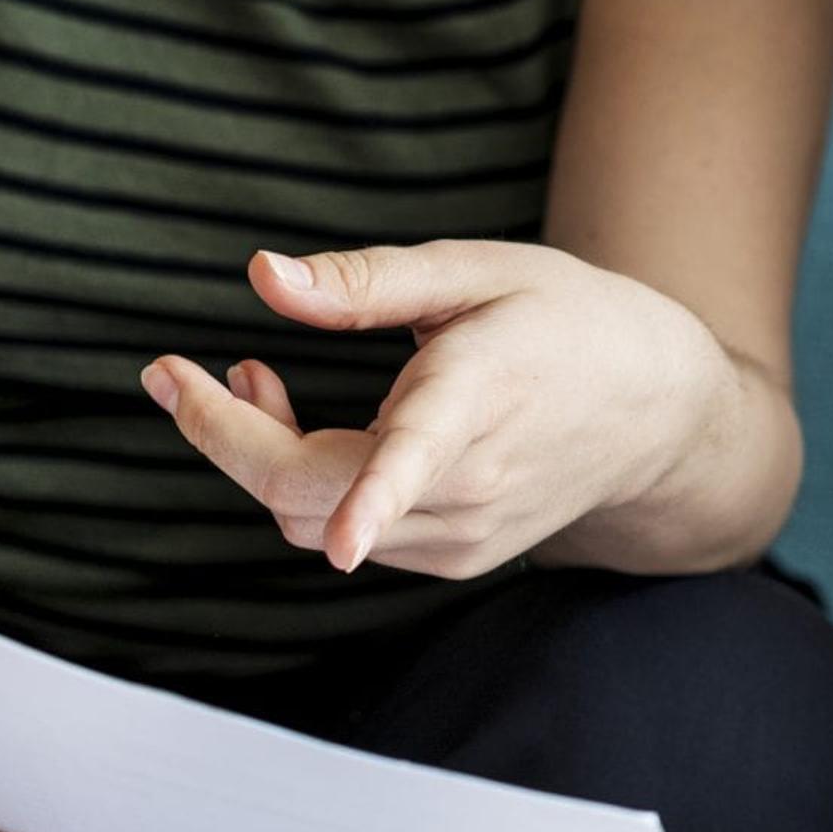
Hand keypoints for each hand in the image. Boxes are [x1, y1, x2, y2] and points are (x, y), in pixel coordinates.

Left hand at [143, 241, 731, 577]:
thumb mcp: (475, 271)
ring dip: (259, 455)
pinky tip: (318, 428)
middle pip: (309, 496)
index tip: (342, 537)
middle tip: (177, 374)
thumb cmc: (564, 321)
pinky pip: (342, 536)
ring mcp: (464, 534)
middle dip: (223, 439)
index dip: (375, 500)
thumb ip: (365, 281)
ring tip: (258, 378)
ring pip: (311, 520)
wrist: (655, 413)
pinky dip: (305, 486)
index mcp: (480, 396)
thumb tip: (262, 276)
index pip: (417, 457)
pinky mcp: (455, 560)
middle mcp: (472, 483)